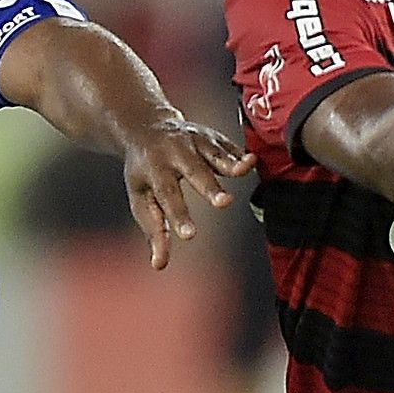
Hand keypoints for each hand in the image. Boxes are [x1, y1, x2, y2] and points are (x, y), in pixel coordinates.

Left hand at [123, 115, 254, 269]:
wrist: (146, 127)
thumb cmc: (145, 173)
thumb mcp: (141, 200)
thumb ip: (154, 232)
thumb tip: (159, 265)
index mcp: (155, 171)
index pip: (168, 196)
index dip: (178, 216)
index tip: (190, 235)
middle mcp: (174, 153)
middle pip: (193, 171)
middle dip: (209, 186)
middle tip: (224, 203)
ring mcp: (194, 141)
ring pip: (213, 152)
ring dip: (230, 162)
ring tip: (246, 168)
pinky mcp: (211, 135)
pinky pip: (227, 145)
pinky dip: (239, 154)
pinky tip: (252, 162)